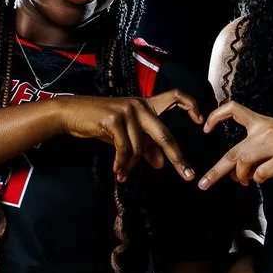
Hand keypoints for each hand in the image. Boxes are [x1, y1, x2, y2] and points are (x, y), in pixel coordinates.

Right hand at [56, 91, 201, 181]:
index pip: (175, 96)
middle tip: (187, 175)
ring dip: (132, 165)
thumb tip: (161, 163)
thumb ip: (145, 146)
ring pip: (140, 147)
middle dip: (177, 157)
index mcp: (147, 105)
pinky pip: (125, 148)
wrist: (71, 113)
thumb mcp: (126, 135)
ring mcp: (128, 110)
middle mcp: (141, 105)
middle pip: (165, 134)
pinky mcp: (114, 118)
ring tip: (124, 173)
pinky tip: (118, 170)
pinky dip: (122, 163)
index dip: (191, 105)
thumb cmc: (100, 123)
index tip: (201, 121)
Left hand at [198, 102, 272, 188]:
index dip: (216, 116)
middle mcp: (266, 131)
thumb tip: (241, 174)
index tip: (205, 128)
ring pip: (243, 162)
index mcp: (263, 122)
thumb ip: (259, 151)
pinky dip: (259, 179)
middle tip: (203, 184)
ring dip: (239, 177)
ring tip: (243, 183)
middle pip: (232, 151)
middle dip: (216, 170)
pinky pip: (262, 173)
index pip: (234, 109)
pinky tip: (264, 179)